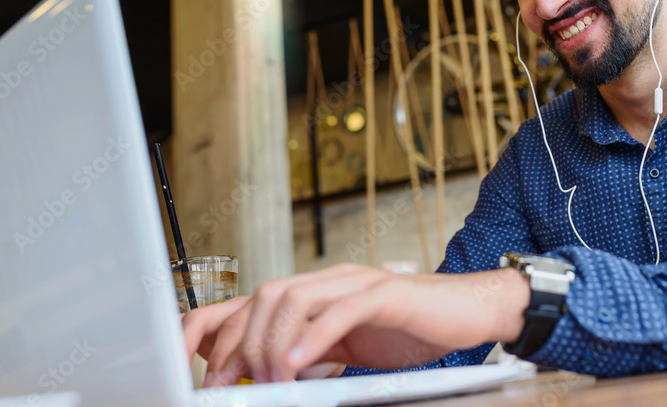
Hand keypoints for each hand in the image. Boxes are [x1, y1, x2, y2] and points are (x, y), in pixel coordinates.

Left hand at [180, 263, 527, 385]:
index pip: (253, 302)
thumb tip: (270, 378)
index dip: (220, 334)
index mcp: (316, 292)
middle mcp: (330, 280)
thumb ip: (309, 354)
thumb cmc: (408, 330)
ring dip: (270, 343)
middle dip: (237, 342)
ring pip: (294, 297)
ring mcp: (357, 282)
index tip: (200, 375)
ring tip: (266, 380)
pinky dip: (314, 337)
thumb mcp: (347, 347)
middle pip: (265, 296)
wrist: (466, 312)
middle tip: (228, 385)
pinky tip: (297, 363)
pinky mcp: (386, 294)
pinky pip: (342, 310)